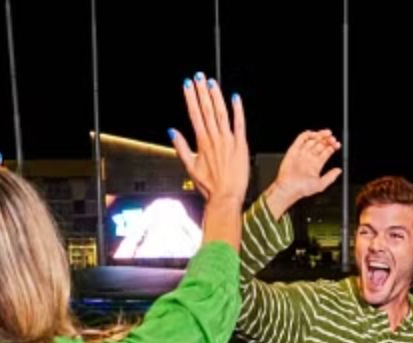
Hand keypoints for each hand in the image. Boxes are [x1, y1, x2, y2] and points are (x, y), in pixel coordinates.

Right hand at [169, 73, 248, 205]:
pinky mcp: (241, 145)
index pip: (195, 114)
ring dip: (216, 96)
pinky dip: (237, 110)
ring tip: (211, 82)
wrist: (225, 197)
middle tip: (198, 76)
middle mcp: (214, 138)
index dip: (190, 98)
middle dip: (201, 91)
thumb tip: (172, 132)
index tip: (187, 84)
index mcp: (202, 143)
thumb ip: (181, 148)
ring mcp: (228, 140)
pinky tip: (235, 97)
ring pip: (221, 113)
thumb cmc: (209, 186)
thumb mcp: (190, 168)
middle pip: (207, 109)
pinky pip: (239, 123)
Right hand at [263, 130, 341, 218]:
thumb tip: (339, 171)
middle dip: (328, 140)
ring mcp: (302, 153)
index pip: (327, 151)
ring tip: (327, 134)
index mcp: (316, 165)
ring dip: (320, 135)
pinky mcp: (294, 150)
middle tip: (332, 139)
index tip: (337, 144)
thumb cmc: (302, 189)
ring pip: (313, 140)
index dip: (333, 146)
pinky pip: (301, 139)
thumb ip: (330, 177)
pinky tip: (315, 134)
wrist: (288, 188)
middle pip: (321, 144)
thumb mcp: (320, 185)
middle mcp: (310, 158)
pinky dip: (308, 134)